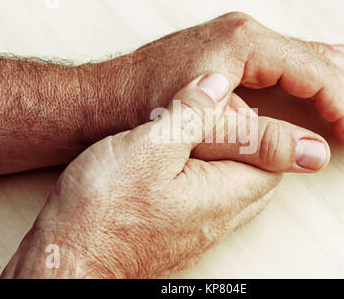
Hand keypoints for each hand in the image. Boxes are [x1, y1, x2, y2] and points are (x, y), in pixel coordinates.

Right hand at [1, 73, 329, 277]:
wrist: (70, 259)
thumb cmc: (103, 211)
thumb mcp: (149, 147)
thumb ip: (191, 115)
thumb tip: (218, 85)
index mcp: (227, 194)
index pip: (273, 154)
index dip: (257, 122)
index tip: (230, 105)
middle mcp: (223, 217)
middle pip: (258, 169)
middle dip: (245, 137)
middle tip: (214, 116)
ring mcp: (203, 227)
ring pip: (235, 182)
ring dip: (223, 154)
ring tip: (192, 135)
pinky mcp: (183, 230)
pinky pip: (211, 196)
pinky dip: (205, 172)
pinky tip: (178, 161)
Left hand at [84, 12, 343, 152]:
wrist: (103, 99)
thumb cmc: (142, 107)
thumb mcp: (204, 128)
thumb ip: (261, 140)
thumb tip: (315, 154)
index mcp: (243, 45)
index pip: (312, 77)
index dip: (343, 110)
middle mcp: (244, 34)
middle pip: (317, 62)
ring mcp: (237, 41)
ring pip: (306, 55)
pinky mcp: (229, 52)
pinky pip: (286, 56)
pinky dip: (315, 63)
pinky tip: (334, 60)